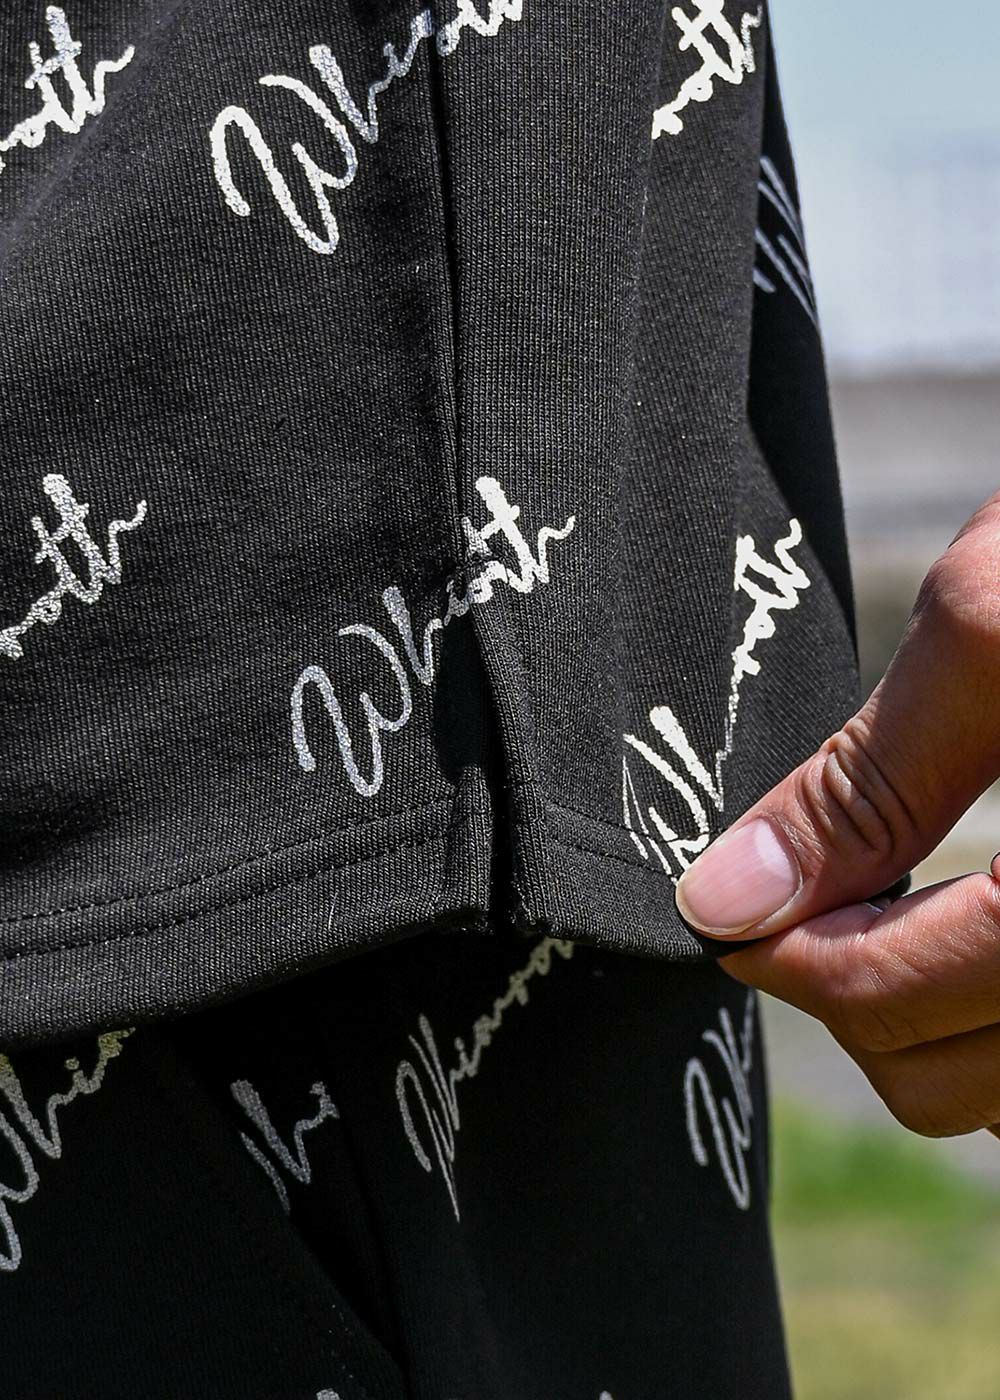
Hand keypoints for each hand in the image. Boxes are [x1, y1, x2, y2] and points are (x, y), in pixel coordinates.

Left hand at [675, 491, 999, 1140]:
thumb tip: (727, 897)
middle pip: (941, 1079)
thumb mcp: (992, 632)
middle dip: (847, 991)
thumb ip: (864, 781)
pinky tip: (982, 923)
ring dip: (927, 1019)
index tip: (727, 912)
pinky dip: (995, 1020)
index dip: (780, 956)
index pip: (889, 999)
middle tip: (814, 894)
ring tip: (904, 906)